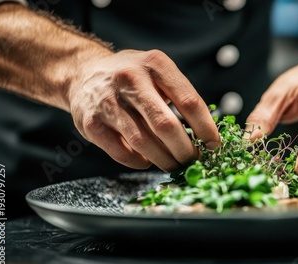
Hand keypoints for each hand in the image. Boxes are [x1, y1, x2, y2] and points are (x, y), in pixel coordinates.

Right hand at [68, 50, 219, 170]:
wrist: (84, 73)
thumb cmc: (132, 78)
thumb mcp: (158, 72)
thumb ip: (180, 96)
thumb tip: (207, 136)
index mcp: (155, 64)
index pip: (189, 101)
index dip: (206, 128)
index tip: (214, 144)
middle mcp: (130, 79)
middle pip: (166, 125)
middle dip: (185, 150)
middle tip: (193, 160)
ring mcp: (107, 101)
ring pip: (144, 142)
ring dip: (164, 160)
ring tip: (174, 164)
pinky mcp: (90, 122)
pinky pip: (121, 152)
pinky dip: (139, 162)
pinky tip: (147, 161)